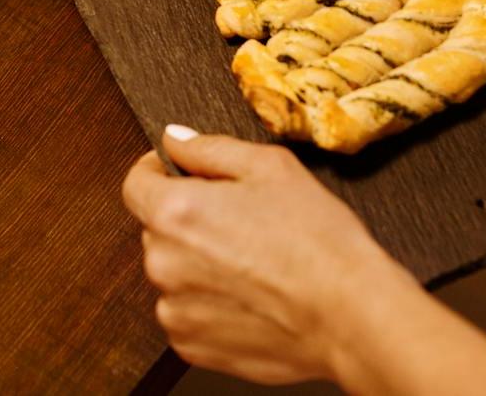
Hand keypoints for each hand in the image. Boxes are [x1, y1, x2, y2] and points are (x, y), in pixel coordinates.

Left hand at [121, 128, 411, 385]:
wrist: (349, 317)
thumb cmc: (318, 241)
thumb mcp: (271, 168)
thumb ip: (211, 149)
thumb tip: (176, 139)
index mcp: (177, 213)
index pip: (135, 184)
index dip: (156, 171)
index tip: (176, 171)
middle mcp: (164, 264)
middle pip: (158, 229)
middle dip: (189, 219)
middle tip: (240, 220)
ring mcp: (176, 310)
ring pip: (174, 272)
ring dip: (199, 264)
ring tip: (254, 263)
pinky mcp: (192, 346)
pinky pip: (188, 313)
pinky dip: (210, 303)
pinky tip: (253, 296)